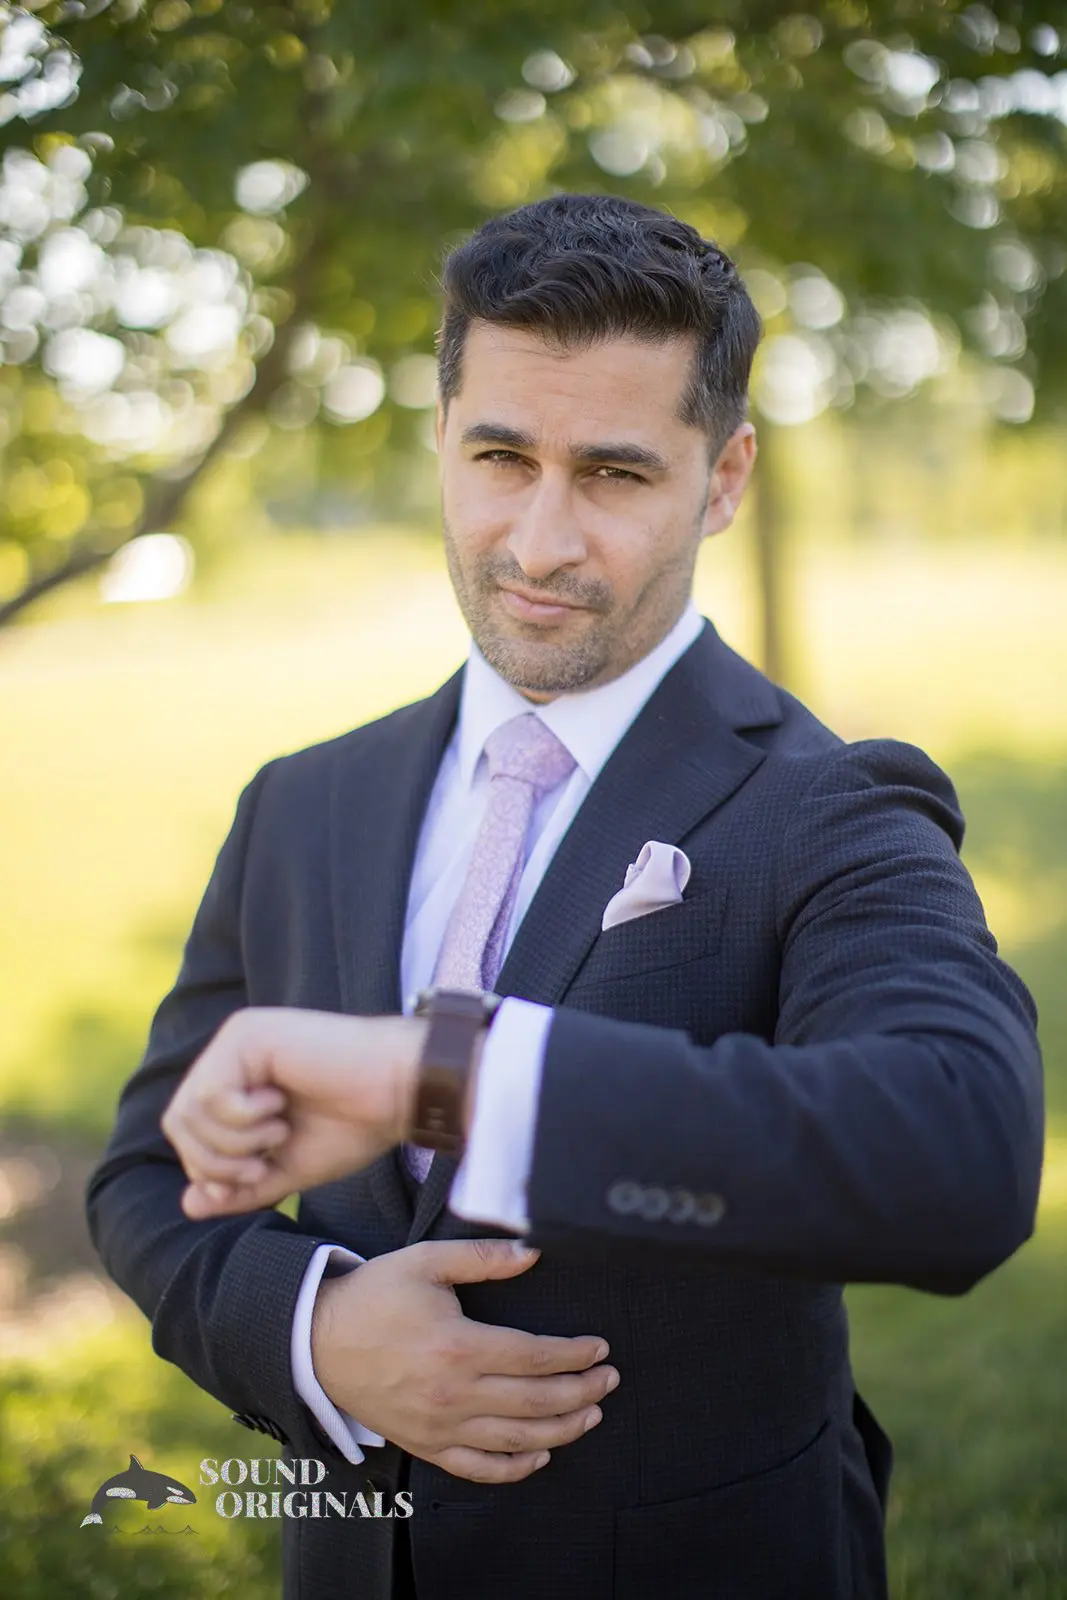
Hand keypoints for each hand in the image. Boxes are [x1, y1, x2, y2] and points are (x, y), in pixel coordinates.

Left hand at [160, 1007, 424, 1218]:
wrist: (399, 1093)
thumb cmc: (354, 1126)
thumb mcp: (287, 1168)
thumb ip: (238, 1185)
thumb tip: (188, 1205)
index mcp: (238, 1079)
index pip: (187, 1132)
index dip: (209, 1169)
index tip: (256, 1176)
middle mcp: (230, 1053)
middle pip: (178, 1122)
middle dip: (215, 1161)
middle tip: (262, 1163)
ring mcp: (237, 1039)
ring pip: (188, 1110)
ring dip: (233, 1141)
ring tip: (277, 1132)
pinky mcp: (247, 1034)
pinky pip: (210, 1094)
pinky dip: (241, 1118)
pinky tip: (278, 1107)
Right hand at [311, 1238, 620, 1483]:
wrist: (317, 1340)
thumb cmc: (375, 1296)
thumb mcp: (426, 1262)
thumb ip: (484, 1258)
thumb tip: (533, 1252)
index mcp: (459, 1346)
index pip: (535, 1357)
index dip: (574, 1355)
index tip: (599, 1348)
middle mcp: (454, 1394)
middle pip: (535, 1402)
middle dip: (581, 1392)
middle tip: (609, 1381)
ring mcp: (439, 1426)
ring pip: (515, 1440)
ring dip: (561, 1429)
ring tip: (591, 1415)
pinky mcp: (425, 1445)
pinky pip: (477, 1469)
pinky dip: (514, 1467)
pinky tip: (540, 1455)